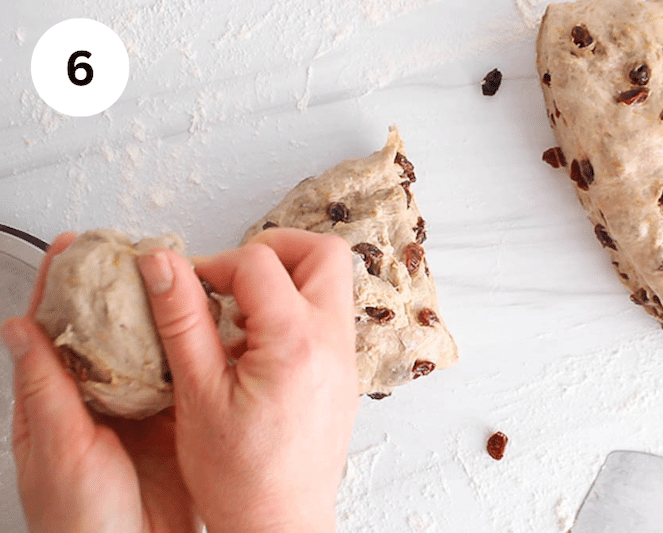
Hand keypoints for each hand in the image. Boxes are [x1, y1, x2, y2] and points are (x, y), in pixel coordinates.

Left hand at [0, 233, 199, 532]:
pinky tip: (201, 327)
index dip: (56, 286)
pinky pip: (181, 373)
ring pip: (144, 345)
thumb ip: (45, 390)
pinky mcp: (173, 419)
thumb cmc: (82, 522)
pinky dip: (190, 347)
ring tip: (171, 278)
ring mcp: (137, 408)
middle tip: (132, 252)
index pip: (50, 331)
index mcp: (56, 404)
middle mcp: (96, 400)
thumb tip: (19, 329)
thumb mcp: (59, 452)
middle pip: (102, 329)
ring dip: (156, 312)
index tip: (71, 247)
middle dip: (114, 288)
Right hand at [137, 228, 358, 531]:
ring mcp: (344, 358)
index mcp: (296, 342)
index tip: (187, 285)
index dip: (214, 263)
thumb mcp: (197, 394)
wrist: (281, 524)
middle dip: (272, 249)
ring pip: (330, 282)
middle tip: (232, 277)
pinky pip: (327, 316)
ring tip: (241, 317)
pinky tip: (256, 346)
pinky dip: (294, 311)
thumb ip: (181, 319)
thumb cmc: (242, 477)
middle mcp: (332, 342)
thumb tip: (162, 264)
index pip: (258, 262)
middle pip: (322, 252)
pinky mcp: (342, 372)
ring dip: (285, 281)